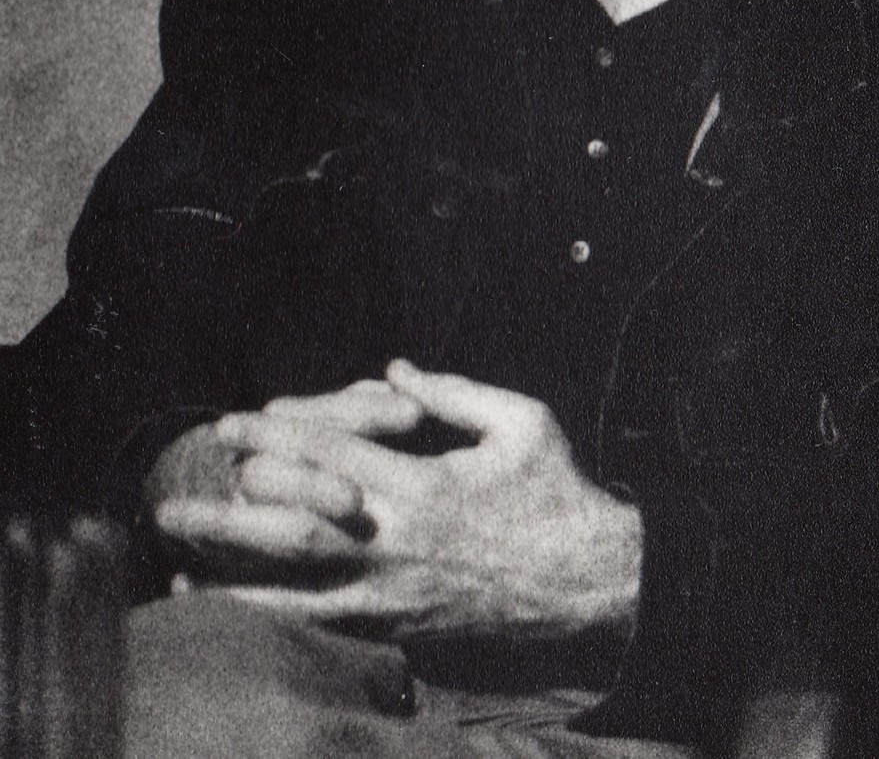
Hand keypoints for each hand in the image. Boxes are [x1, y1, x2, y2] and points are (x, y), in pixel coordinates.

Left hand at [163, 361, 641, 641]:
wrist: (589, 578)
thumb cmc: (559, 492)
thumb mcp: (524, 421)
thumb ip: (455, 391)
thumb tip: (393, 368)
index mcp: (424, 487)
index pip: (329, 455)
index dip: (272, 435)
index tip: (228, 424)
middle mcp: (396, 542)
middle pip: (292, 527)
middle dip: (228, 511)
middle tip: (176, 499)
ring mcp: (392, 590)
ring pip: (292, 587)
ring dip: (230, 575)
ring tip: (177, 564)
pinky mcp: (396, 623)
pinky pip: (318, 622)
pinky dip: (267, 615)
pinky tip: (226, 606)